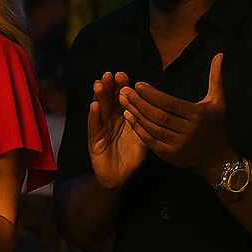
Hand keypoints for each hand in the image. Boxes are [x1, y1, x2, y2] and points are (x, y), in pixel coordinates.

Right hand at [88, 70, 148, 189]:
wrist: (120, 176)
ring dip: (99, 97)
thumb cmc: (132, 155)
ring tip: (99, 84)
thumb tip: (156, 103)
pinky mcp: (94, 140)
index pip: (121, 98)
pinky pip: (94, 126)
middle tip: (110, 75)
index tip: (123, 76)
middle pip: (108, 100)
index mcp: (122, 116)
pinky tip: (94, 106)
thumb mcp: (143, 136)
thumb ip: (145, 121)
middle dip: (108, 87)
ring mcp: (101, 128)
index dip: (121, 87)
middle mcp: (110, 119)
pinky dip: (94, 116)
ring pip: (99, 110)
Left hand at [120, 54, 235, 182]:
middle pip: (159, 115)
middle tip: (124, 90)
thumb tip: (219, 54)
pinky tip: (129, 117)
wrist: (216, 158)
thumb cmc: (214, 125)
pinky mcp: (170, 156)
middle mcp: (189, 132)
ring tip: (123, 101)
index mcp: (198, 116)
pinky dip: (138, 129)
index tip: (138, 84)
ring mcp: (179, 145)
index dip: (153, 95)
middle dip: (139, 102)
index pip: (171, 104)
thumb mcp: (217, 101)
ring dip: (136, 114)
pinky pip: (151, 141)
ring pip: (153, 128)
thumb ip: (216, 78)